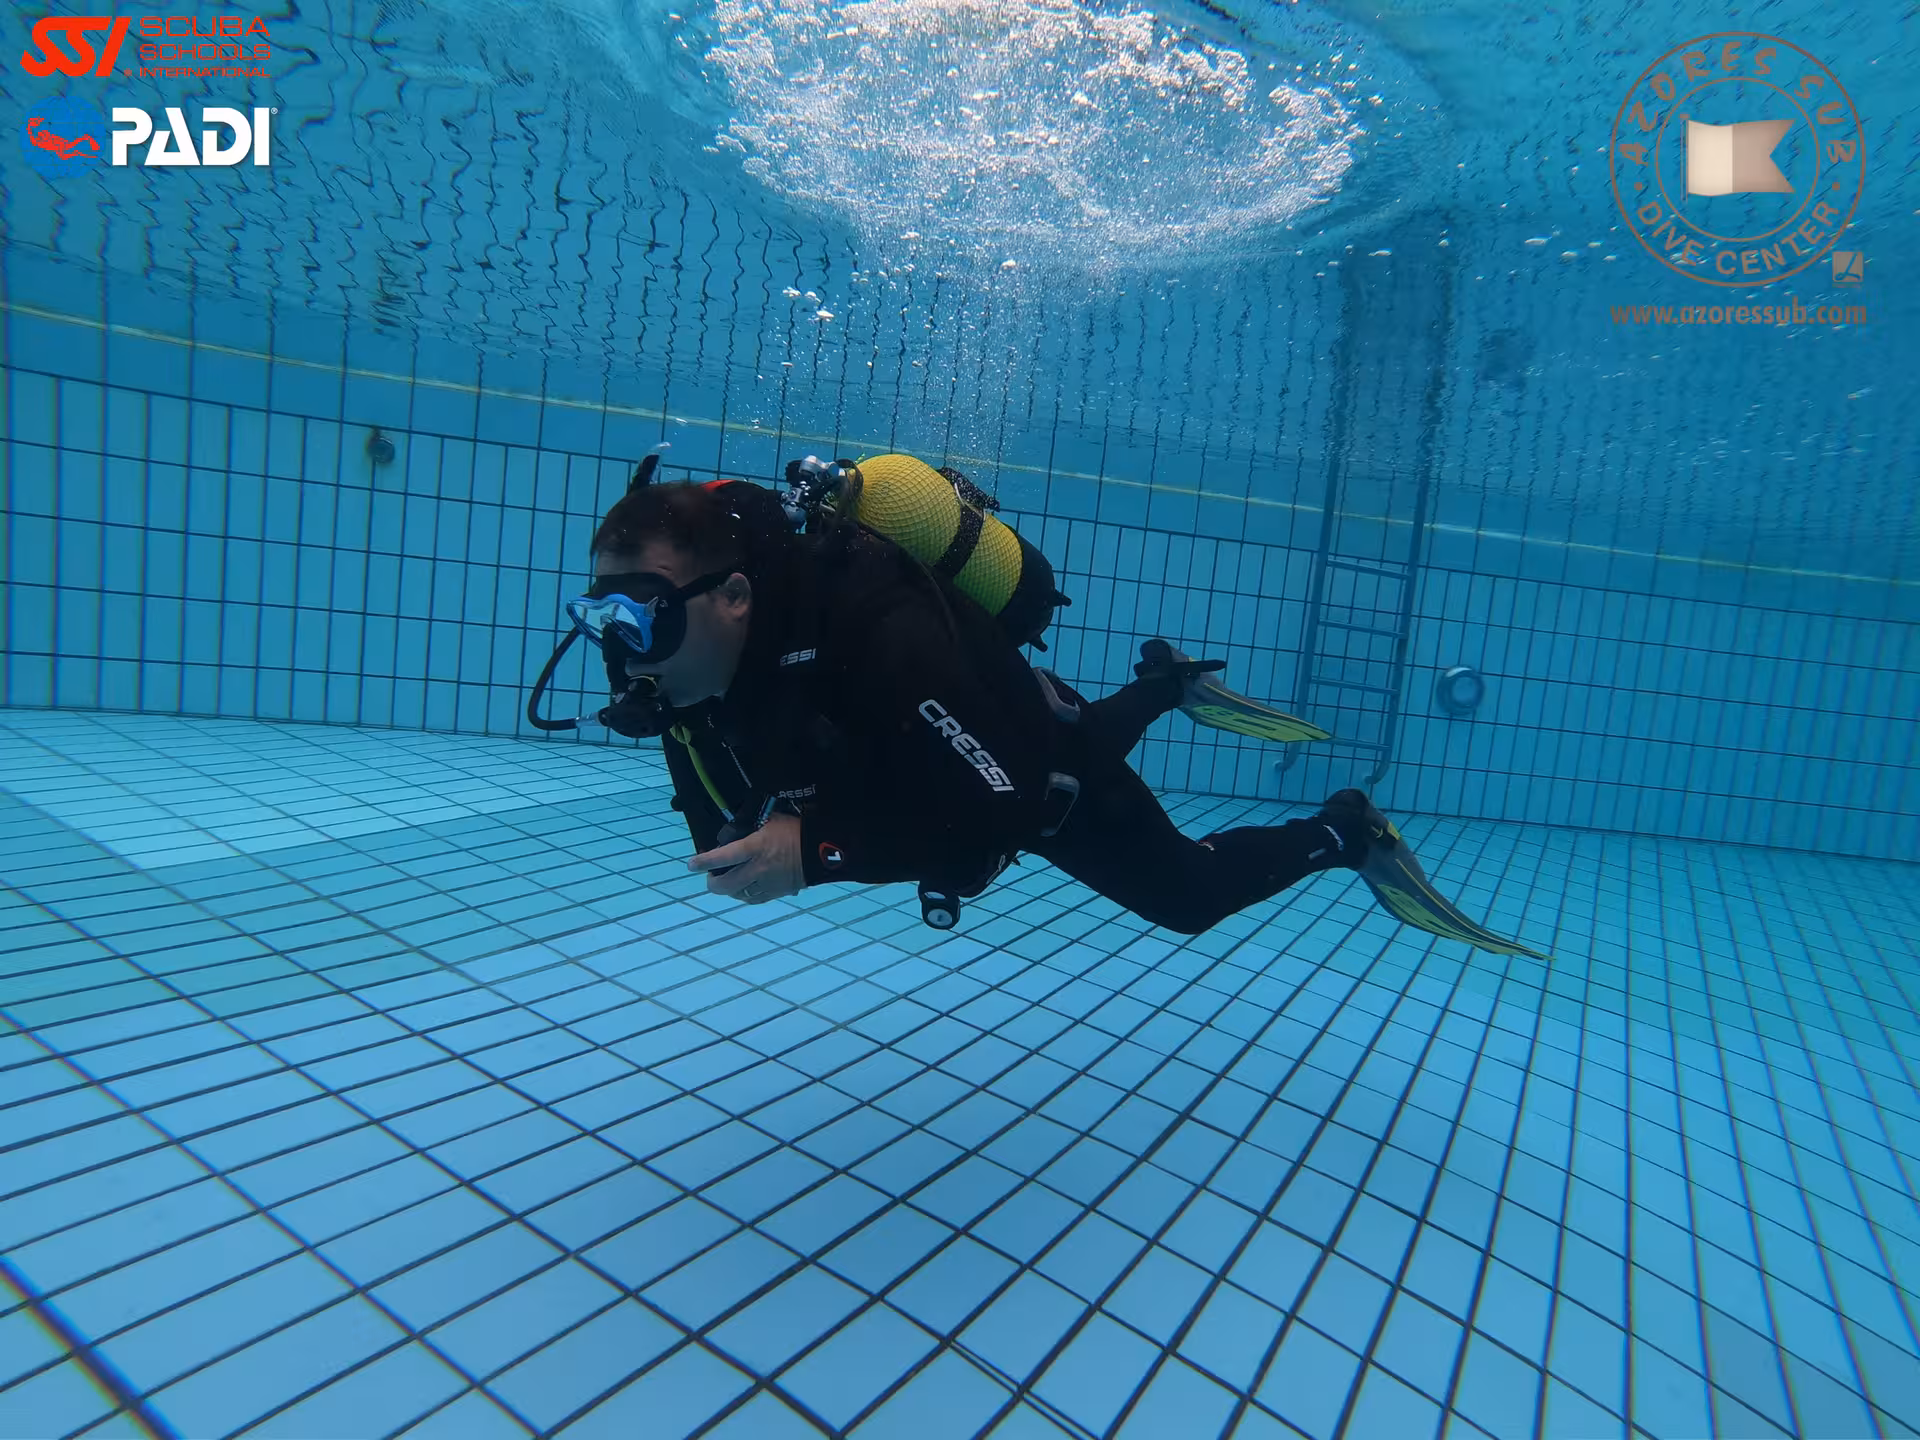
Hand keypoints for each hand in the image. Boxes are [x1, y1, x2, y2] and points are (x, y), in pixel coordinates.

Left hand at [688, 812, 803, 903]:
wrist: (823, 851)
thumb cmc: (798, 830)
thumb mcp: (773, 820)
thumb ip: (755, 825)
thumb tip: (743, 826)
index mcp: (755, 848)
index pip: (723, 857)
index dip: (704, 862)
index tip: (691, 864)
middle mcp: (757, 869)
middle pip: (726, 885)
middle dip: (713, 883)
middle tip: (710, 877)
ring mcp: (766, 884)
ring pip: (738, 894)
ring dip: (728, 890)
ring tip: (727, 883)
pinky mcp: (776, 892)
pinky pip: (755, 898)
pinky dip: (745, 895)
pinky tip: (745, 890)